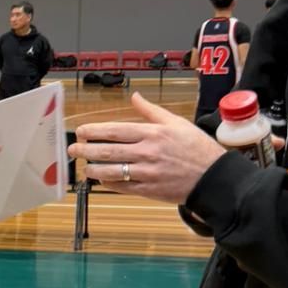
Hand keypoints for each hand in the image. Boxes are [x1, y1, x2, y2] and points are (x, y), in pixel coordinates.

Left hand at [69, 93, 223, 202]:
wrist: (214, 177)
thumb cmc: (197, 148)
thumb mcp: (177, 123)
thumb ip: (152, 111)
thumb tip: (135, 97)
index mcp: (153, 133)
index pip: (116, 131)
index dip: (95, 130)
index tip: (82, 130)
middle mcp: (147, 152)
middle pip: (109, 150)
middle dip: (87, 149)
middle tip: (73, 148)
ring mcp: (147, 173)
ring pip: (112, 171)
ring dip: (94, 168)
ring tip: (84, 166)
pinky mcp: (149, 190)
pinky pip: (123, 187)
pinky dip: (109, 183)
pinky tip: (102, 179)